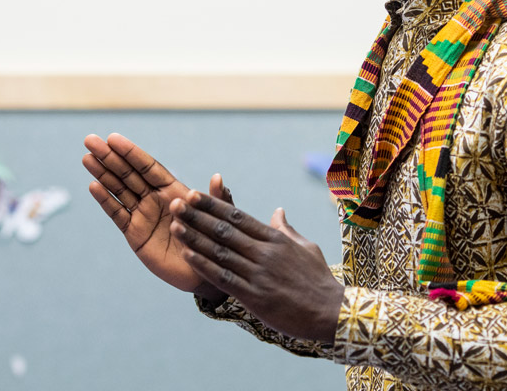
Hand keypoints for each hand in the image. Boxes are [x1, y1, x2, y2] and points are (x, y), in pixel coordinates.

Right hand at [82, 133, 231, 295]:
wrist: (204, 275)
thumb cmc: (213, 243)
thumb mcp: (218, 218)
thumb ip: (216, 198)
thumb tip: (217, 177)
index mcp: (173, 190)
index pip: (148, 166)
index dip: (131, 152)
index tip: (113, 138)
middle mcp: (154, 199)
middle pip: (128, 173)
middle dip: (109, 157)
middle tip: (89, 140)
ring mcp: (142, 215)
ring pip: (118, 190)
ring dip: (102, 174)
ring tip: (86, 158)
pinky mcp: (134, 234)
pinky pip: (117, 213)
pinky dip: (105, 200)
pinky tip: (93, 186)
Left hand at [169, 191, 343, 342]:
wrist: (331, 312)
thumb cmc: (318, 279)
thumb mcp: (306, 248)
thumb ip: (286, 230)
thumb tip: (278, 211)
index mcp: (275, 239)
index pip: (237, 216)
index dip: (212, 205)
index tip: (194, 194)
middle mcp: (265, 253)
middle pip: (224, 230)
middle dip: (197, 216)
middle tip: (175, 203)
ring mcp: (259, 274)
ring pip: (220, 252)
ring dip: (195, 238)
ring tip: (175, 225)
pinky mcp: (255, 296)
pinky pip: (224, 278)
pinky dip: (204, 265)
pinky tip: (187, 255)